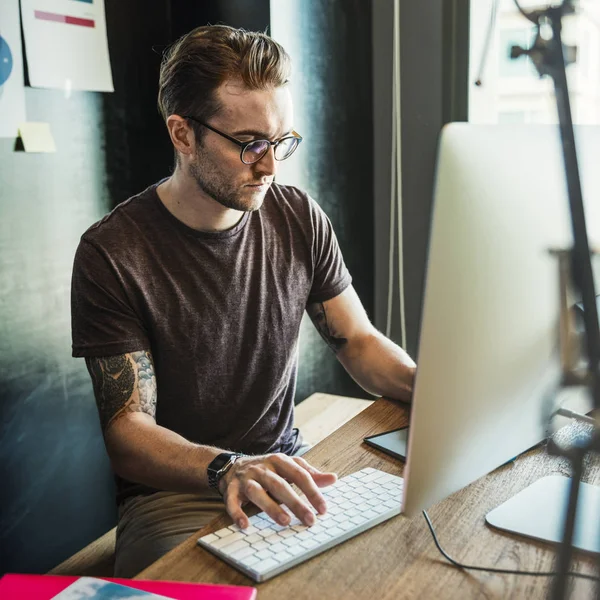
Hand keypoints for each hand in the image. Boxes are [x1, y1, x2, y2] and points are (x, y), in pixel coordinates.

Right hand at [218, 453, 336, 529]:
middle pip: (280, 485)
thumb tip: (334, 478)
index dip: (312, 491)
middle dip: (296, 502)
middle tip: (310, 519)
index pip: (299, 474)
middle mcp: (262, 468)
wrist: (232, 465)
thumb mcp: (287, 467)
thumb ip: (310, 474)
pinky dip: (237, 512)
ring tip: (285, 521)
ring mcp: (246, 478)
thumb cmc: (266, 469)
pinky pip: (232, 501)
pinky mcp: (230, 489)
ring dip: (270, 507)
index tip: (323, 508)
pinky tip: (245, 525)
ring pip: (258, 492)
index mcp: (279, 461)